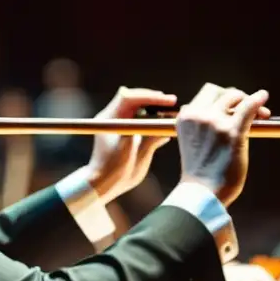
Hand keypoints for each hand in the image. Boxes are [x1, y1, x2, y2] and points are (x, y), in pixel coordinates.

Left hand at [86, 87, 176, 202]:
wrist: (105, 184)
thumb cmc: (111, 169)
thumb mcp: (128, 152)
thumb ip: (145, 138)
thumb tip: (164, 124)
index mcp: (110, 118)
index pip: (129, 98)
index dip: (148, 96)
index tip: (164, 99)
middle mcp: (117, 119)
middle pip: (137, 100)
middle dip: (155, 100)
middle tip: (172, 102)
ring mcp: (125, 126)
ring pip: (144, 111)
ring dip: (159, 111)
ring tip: (174, 114)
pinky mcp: (133, 136)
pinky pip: (148, 124)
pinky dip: (159, 124)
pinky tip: (169, 129)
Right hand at [176, 83, 269, 205]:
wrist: (203, 192)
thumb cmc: (201, 173)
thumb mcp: (194, 142)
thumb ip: (204, 125)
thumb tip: (230, 113)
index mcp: (185, 118)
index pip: (204, 96)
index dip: (221, 99)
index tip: (233, 108)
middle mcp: (197, 115)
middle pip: (218, 91)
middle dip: (234, 96)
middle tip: (248, 109)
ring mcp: (214, 122)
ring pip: (234, 97)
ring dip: (247, 101)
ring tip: (262, 114)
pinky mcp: (232, 131)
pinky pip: (248, 107)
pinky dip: (257, 99)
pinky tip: (263, 96)